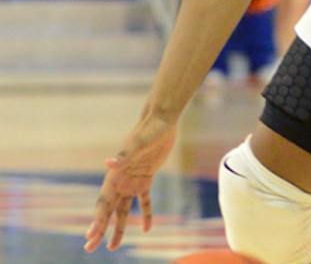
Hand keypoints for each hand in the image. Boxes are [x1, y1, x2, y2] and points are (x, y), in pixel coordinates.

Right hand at [84, 112, 176, 252]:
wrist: (161, 121)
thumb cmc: (148, 131)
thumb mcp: (137, 144)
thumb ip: (123, 156)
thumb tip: (108, 164)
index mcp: (115, 176)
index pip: (103, 203)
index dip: (97, 220)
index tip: (90, 237)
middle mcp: (121, 181)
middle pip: (107, 211)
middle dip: (99, 230)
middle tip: (89, 249)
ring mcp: (133, 181)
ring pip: (122, 210)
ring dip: (117, 228)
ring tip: (112, 248)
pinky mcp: (147, 178)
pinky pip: (144, 201)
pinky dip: (145, 215)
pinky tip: (146, 229)